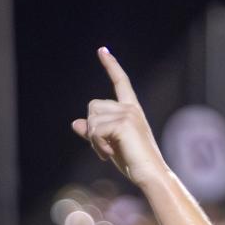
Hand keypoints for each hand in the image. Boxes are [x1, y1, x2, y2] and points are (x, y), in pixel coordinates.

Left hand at [70, 48, 165, 185]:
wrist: (149, 174)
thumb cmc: (132, 162)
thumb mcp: (109, 144)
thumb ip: (93, 132)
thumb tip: (75, 122)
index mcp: (130, 109)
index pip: (120, 82)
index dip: (111, 65)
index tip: (102, 50)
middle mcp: (130, 108)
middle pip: (92, 106)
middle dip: (91, 129)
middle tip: (104, 148)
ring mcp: (128, 114)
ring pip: (92, 120)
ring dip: (93, 140)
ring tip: (108, 152)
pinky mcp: (124, 123)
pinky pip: (95, 130)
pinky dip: (96, 145)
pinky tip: (108, 155)